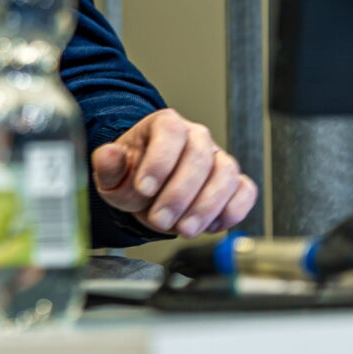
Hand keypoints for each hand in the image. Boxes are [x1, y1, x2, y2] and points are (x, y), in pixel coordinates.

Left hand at [92, 109, 257, 237]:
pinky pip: (245, 191)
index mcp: (165, 124)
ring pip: (225, 174)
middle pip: (199, 157)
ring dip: (205, 206)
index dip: (159, 161)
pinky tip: (211, 226)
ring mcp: (219, 158)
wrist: (150, 191)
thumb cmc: (134, 176)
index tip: (144, 189)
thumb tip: (107, 153)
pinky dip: (233, 210)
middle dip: (179, 194)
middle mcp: (196, 136)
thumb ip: (108, 165)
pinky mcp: (235, 182)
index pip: (170, 132)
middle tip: (160, 220)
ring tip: (183, 229)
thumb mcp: (113, 173)